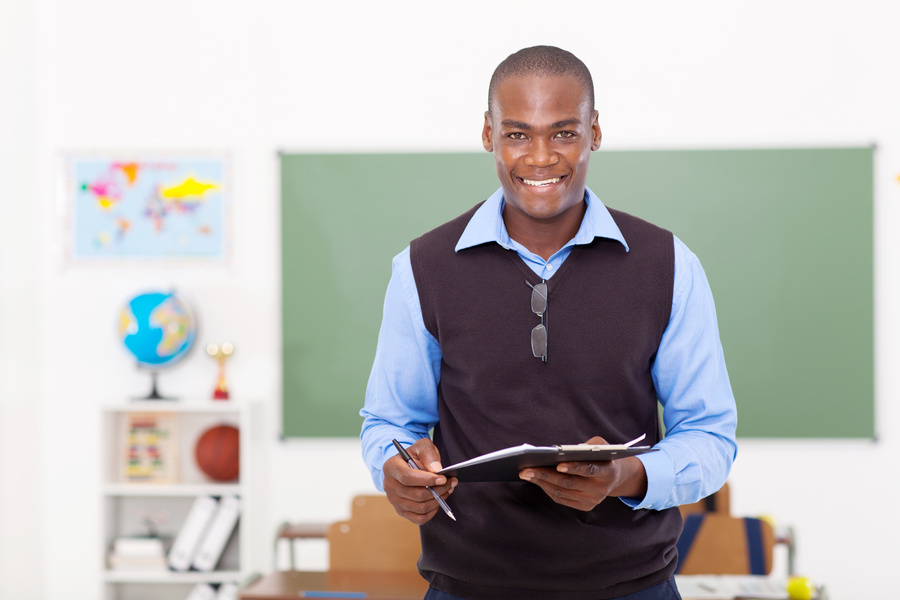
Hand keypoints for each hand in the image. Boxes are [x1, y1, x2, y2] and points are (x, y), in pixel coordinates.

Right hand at [382, 437, 456, 524]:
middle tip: (451, 482)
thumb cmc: (415, 455)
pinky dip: (433, 511)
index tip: (443, 478)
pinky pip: (420, 518)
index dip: (427, 480)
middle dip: (438, 490)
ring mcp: (394, 501)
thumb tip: (436, 470)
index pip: (408, 478)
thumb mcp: (422, 446)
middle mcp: (389, 486)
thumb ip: (428, 454)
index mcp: (391, 467)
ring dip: (438, 500)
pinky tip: (439, 500)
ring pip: (420, 507)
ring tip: (448, 489)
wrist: (408, 466)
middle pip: (416, 494)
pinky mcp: (402, 511)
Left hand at [518, 436, 647, 511]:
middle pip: (569, 483)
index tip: (557, 464)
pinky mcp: (584, 506)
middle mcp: (600, 489)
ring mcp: (592, 500)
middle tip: (526, 469)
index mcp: (607, 472)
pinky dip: (547, 489)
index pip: (589, 470)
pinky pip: (561, 498)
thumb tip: (560, 451)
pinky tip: (536, 480)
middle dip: (545, 475)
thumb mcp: (601, 445)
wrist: (615, 476)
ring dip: (541, 482)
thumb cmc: (602, 455)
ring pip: (562, 492)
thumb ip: (586, 446)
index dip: (573, 467)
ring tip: (526, 473)